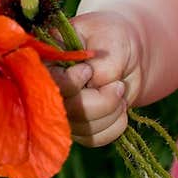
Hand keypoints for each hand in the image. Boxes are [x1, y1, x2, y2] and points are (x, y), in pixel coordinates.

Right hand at [48, 10, 143, 147]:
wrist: (130, 53)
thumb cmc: (115, 39)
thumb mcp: (112, 39)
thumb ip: (102, 64)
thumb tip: (94, 85)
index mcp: (48, 59)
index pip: (47, 83)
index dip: (71, 84)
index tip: (90, 70)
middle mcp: (50, 88)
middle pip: (66, 111)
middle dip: (101, 101)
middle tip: (118, 85)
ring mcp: (62, 111)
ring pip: (82, 128)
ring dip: (111, 113)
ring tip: (119, 90)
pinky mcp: (77, 127)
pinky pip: (93, 138)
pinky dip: (114, 125)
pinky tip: (120, 108)